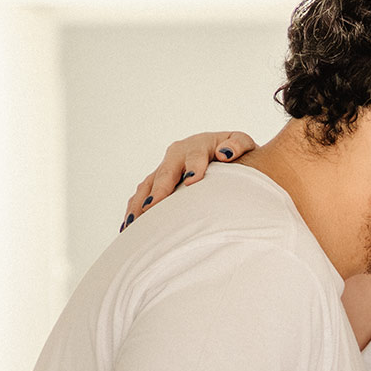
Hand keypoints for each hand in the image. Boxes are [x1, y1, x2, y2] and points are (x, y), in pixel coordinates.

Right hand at [121, 130, 257, 227]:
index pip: (194, 156)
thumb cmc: (235, 151)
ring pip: (147, 185)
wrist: (223, 151)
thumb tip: (225, 153)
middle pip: (165, 173)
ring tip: (133, 224)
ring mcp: (164, 168)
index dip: (193, 167)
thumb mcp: (241, 143)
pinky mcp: (157, 181)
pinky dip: (134, 209)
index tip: (192, 181)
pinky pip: (142, 194)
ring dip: (139, 204)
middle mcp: (176, 155)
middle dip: (158, 191)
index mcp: (198, 145)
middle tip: (151, 208)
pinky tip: (128, 228)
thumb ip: (238, 144)